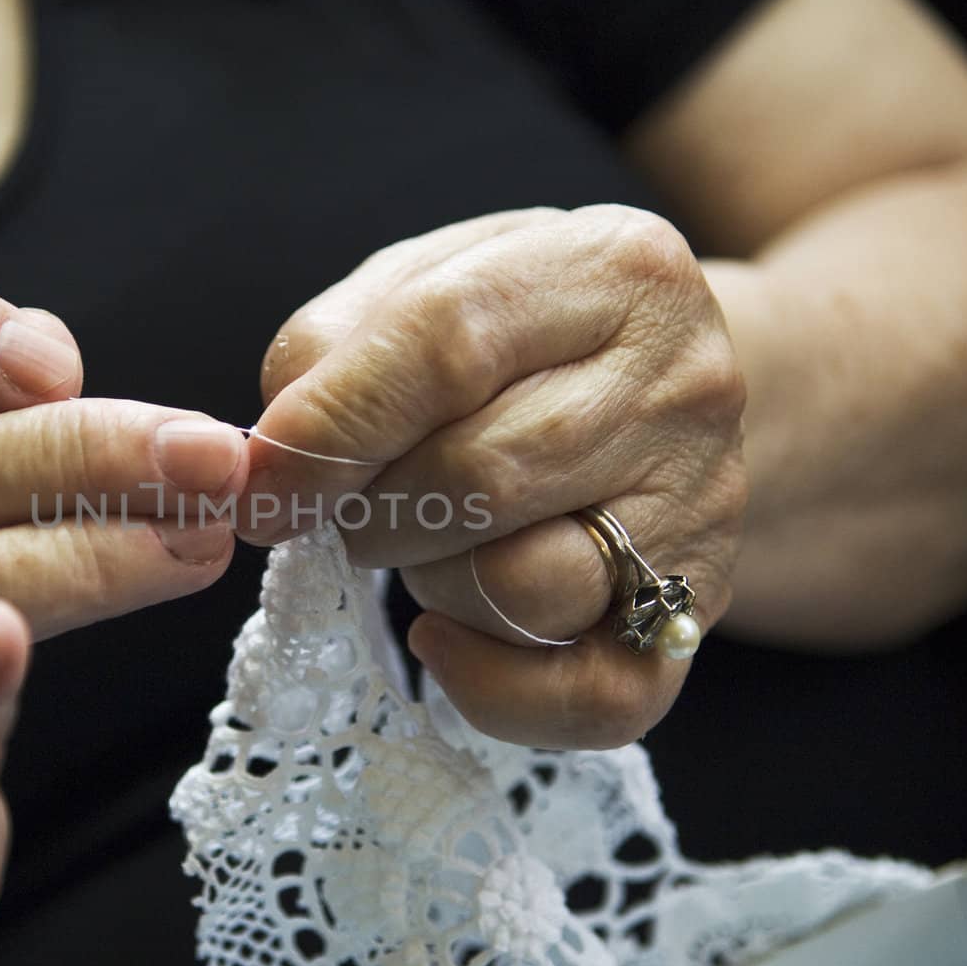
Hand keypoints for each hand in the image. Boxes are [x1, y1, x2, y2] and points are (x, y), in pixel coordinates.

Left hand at [242, 206, 746, 748]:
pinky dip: (488, 687)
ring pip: (526, 588)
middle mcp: (682, 384)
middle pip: (481, 476)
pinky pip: (591, 698)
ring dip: (429, 582)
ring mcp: (703, 506)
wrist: (668, 388)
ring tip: (421, 542)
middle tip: (345, 507)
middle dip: (372, 510)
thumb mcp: (431, 282)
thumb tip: (277, 455)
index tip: (262, 481)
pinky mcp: (699, 610)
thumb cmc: (522, 336)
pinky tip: (443, 637)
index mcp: (612, 267)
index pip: (448, 342)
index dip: (332, 424)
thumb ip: (335, 342)